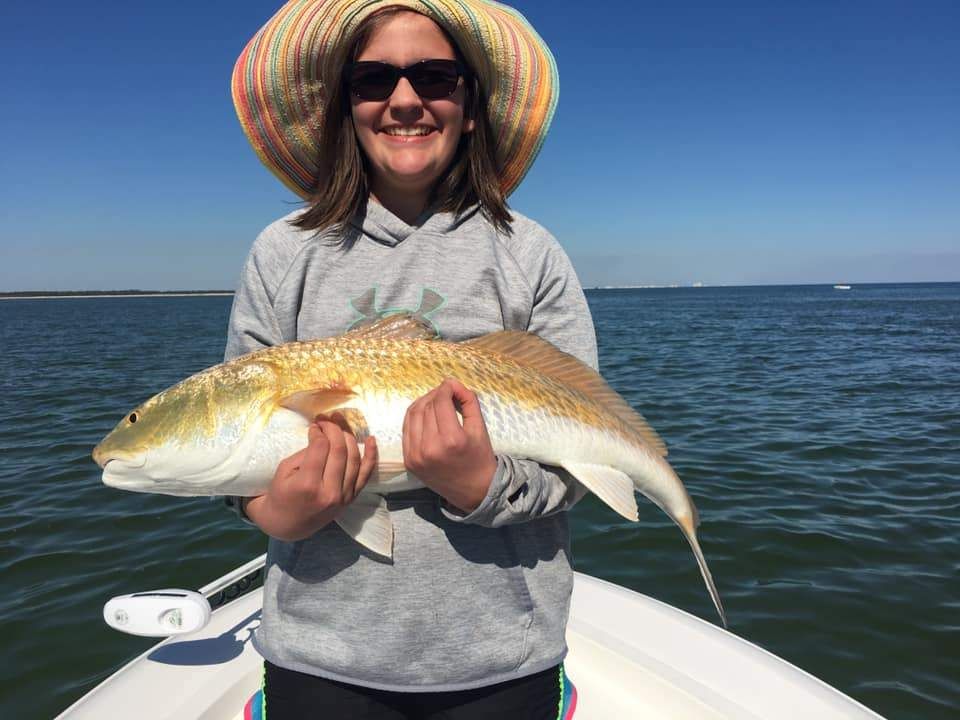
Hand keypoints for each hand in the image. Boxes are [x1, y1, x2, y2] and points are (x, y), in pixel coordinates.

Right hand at [244, 414, 377, 540]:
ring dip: (349, 437)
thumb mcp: (284, 470)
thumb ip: (305, 452)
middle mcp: (329, 492)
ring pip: (354, 458)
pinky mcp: (351, 498)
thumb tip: (322, 433)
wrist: (288, 523)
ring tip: (340, 426)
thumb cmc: (281, 494)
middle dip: (334, 430)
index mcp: (308, 484)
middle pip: (339, 450)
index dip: (319, 431)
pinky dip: (370, 456)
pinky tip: (370, 440)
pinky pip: (365, 474)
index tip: (314, 426)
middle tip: (327, 421)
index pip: (321, 447)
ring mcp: (343, 497)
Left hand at [402, 378, 496, 513]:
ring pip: (412, 415)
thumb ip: (468, 401)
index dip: (446, 388)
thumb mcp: (480, 428)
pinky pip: (406, 430)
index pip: (441, 402)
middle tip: (446, 393)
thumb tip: (452, 383)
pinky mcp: (409, 461)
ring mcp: (416, 456)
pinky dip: (414, 417)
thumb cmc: (480, 457)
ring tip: (435, 400)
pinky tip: (425, 414)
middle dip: (436, 394)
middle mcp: (430, 448)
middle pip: (426, 407)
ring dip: (423, 403)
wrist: (473, 491)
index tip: (451, 385)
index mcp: (451, 440)